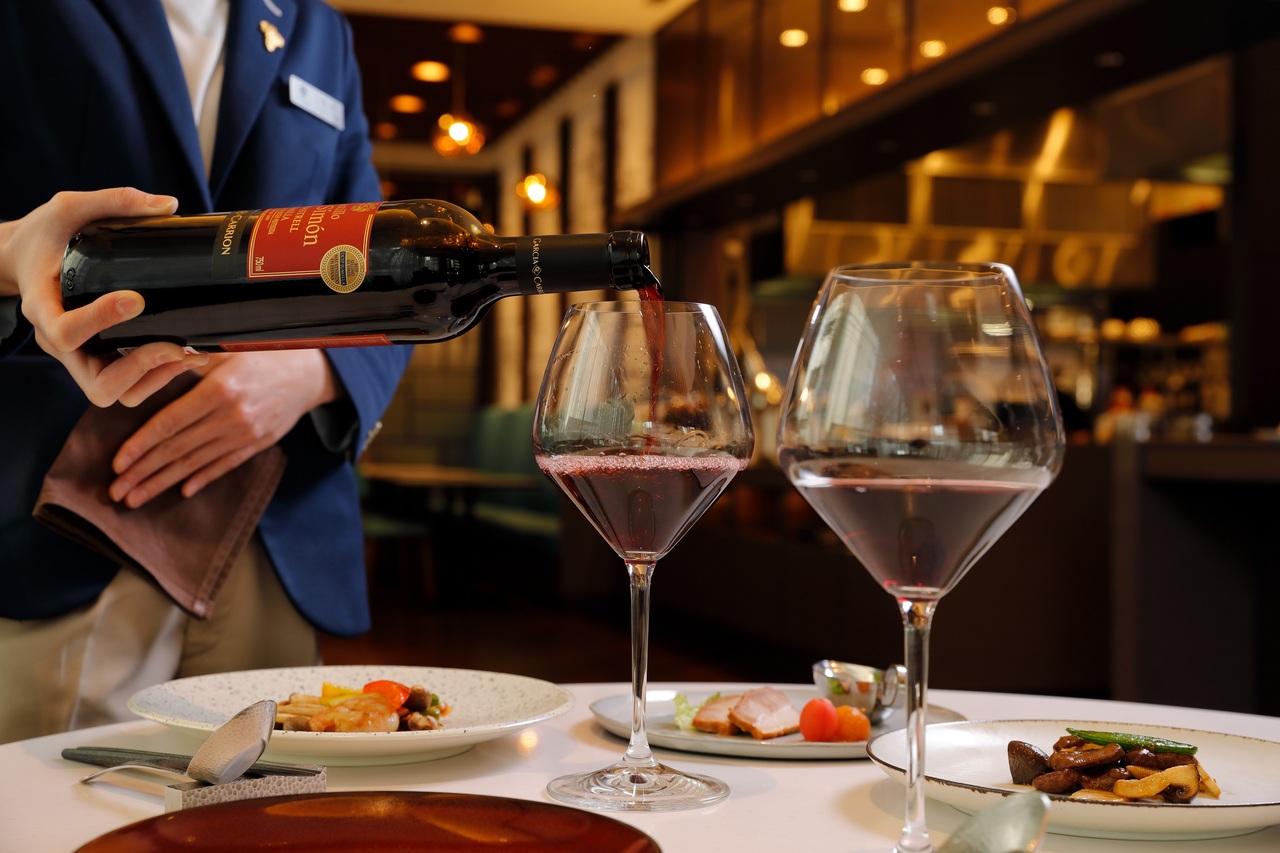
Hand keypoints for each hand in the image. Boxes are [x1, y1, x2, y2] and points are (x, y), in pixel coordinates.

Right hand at [0, 187, 208, 406]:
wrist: (27, 256)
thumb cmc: (46, 234)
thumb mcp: (69, 207)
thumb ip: (114, 201)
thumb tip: (170, 205)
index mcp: (42, 307)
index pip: (64, 332)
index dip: (101, 322)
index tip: (135, 299)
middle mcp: (58, 342)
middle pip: (97, 384)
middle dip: (141, 367)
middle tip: (176, 343)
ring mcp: (80, 355)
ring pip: (116, 393)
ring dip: (156, 378)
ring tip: (189, 350)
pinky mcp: (100, 358)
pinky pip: (129, 386)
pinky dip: (159, 376)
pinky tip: (186, 352)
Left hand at [109, 350, 339, 506]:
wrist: (308, 371)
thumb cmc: (259, 353)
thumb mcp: (220, 348)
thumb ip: (180, 362)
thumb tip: (139, 378)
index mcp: (219, 390)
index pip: (170, 423)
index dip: (141, 445)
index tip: (118, 463)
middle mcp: (233, 417)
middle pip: (178, 450)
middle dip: (144, 473)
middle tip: (116, 492)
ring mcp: (247, 433)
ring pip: (197, 463)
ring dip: (164, 483)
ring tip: (137, 498)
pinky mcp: (259, 443)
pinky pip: (225, 465)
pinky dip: (202, 478)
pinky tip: (182, 491)